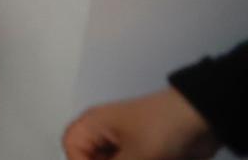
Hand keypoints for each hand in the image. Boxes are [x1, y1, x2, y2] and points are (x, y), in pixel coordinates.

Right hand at [62, 87, 217, 159]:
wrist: (202, 119)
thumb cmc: (162, 127)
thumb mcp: (135, 157)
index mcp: (94, 124)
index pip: (72, 148)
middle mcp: (105, 134)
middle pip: (92, 157)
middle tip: (134, 159)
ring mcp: (125, 145)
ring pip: (112, 159)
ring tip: (151, 157)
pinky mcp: (144, 153)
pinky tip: (161, 158)